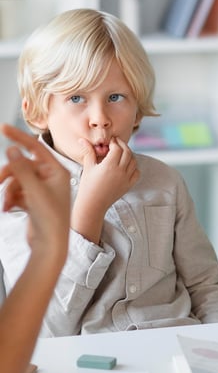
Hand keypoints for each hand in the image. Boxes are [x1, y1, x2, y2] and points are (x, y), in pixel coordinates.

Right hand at [0, 124, 69, 259]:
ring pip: (16, 180)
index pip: (36, 148)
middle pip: (21, 166)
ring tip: (8, 204)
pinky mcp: (33, 200)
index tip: (2, 127)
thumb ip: (21, 168)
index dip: (19, 137)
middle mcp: (52, 178)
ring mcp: (42, 189)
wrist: (50, 245)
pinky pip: (16, 191)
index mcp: (57, 171)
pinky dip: (10, 199)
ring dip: (8, 190)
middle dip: (8, 175)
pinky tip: (9, 209)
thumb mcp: (33, 190)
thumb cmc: (49, 217)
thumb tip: (12, 148)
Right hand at [71, 137, 138, 242]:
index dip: (114, 142)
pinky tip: (127, 165)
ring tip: (121, 152)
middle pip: (128, 152)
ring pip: (134, 162)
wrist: (92, 204)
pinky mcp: (129, 185)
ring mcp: (126, 179)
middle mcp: (120, 171)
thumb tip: (82, 139)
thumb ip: (88, 152)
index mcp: (110, 166)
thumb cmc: (87, 186)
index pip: (117, 148)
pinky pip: (136, 173)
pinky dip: (134, 167)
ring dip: (129, 155)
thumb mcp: (88, 167)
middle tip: (117, 142)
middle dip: (123, 145)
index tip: (110, 140)